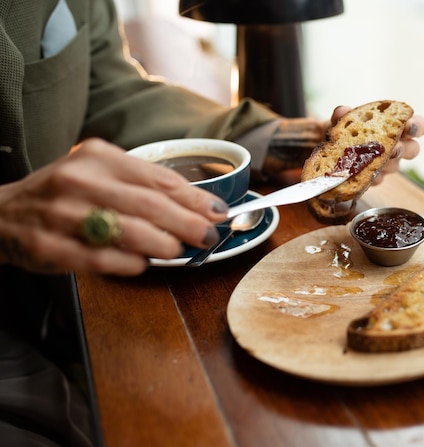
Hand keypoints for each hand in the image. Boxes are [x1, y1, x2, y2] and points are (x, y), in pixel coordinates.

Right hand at [0, 138, 227, 275]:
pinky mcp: (51, 245)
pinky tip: (143, 263)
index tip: (218, 212)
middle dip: (188, 224)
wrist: (3, 212)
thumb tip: (194, 207)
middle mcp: (80, 180)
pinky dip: (131, 263)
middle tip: (208, 236)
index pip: (159, 178)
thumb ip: (140, 185)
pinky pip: (103, 258)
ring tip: (179, 250)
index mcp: (98, 156)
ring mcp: (63, 213)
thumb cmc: (63, 193)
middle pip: (150, 204)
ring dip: (164, 245)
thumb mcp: (98, 172)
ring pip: (130, 231)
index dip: (195, 198)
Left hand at [330, 105, 423, 184]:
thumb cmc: (343, 129)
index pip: (418, 126)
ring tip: (370, 161)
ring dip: (385, 163)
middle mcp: (397, 146)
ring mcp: (387, 164)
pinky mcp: (374, 178)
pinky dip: (368, 176)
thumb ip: (342, 114)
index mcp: (396, 127)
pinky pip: (377, 180)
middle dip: (404, 149)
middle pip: (413, 150)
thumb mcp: (341, 120)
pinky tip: (357, 174)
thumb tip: (342, 111)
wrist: (328, 147)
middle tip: (393, 150)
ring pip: (395, 167)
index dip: (417, 126)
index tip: (408, 126)